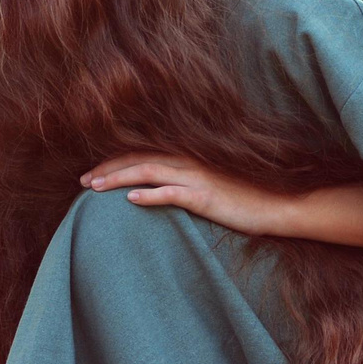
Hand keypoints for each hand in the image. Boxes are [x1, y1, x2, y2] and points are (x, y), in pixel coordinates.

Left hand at [82, 159, 362, 252]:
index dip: (116, 162)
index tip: (92, 173)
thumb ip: (186, 187)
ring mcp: (198, 179)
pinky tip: (130, 200)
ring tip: (93, 188)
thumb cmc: (245, 201)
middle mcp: (190, 164)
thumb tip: (158, 194)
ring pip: (149, 173)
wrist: (280, 207)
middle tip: (82, 182)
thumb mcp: (211, 191)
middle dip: (108, 169)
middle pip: (139, 161)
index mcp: (189, 161)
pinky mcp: (207, 197)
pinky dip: (151, 195)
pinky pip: (174, 193)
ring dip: (119, 178)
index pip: (144, 156)